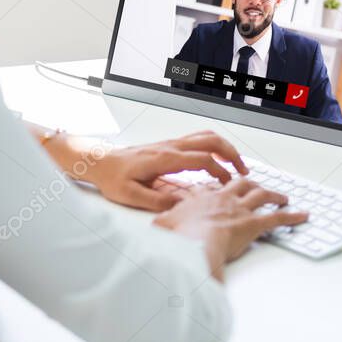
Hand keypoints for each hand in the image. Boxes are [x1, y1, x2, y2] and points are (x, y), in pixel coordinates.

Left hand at [76, 131, 249, 211]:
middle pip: (210, 140)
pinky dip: (213, 147)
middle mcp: (170, 147)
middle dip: (231, 153)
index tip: (229, 184)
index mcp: (164, 158)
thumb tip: (182, 205)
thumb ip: (156, 202)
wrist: (99, 162)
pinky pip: (197, 140)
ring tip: (235, 165)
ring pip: (205, 136)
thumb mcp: (130, 196)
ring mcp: (170, 144)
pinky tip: (216, 161)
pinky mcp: (169, 147)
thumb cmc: (112, 178)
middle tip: (243, 170)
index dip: (220, 171)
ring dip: (224, 147)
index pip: (202, 159)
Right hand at [153, 179, 307, 280]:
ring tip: (282, 196)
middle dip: (249, 183)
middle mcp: (221, 199)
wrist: (192, 244)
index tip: (217, 188)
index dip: (214, 188)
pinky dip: (292, 216)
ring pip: (261, 194)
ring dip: (274, 194)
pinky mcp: (253, 223)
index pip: (208, 189)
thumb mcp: (160, 230)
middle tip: (255, 184)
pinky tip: (302, 216)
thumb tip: (151, 234)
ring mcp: (239, 209)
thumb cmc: (176, 239)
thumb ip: (159, 229)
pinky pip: (277, 217)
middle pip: (239, 184)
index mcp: (199, 200)